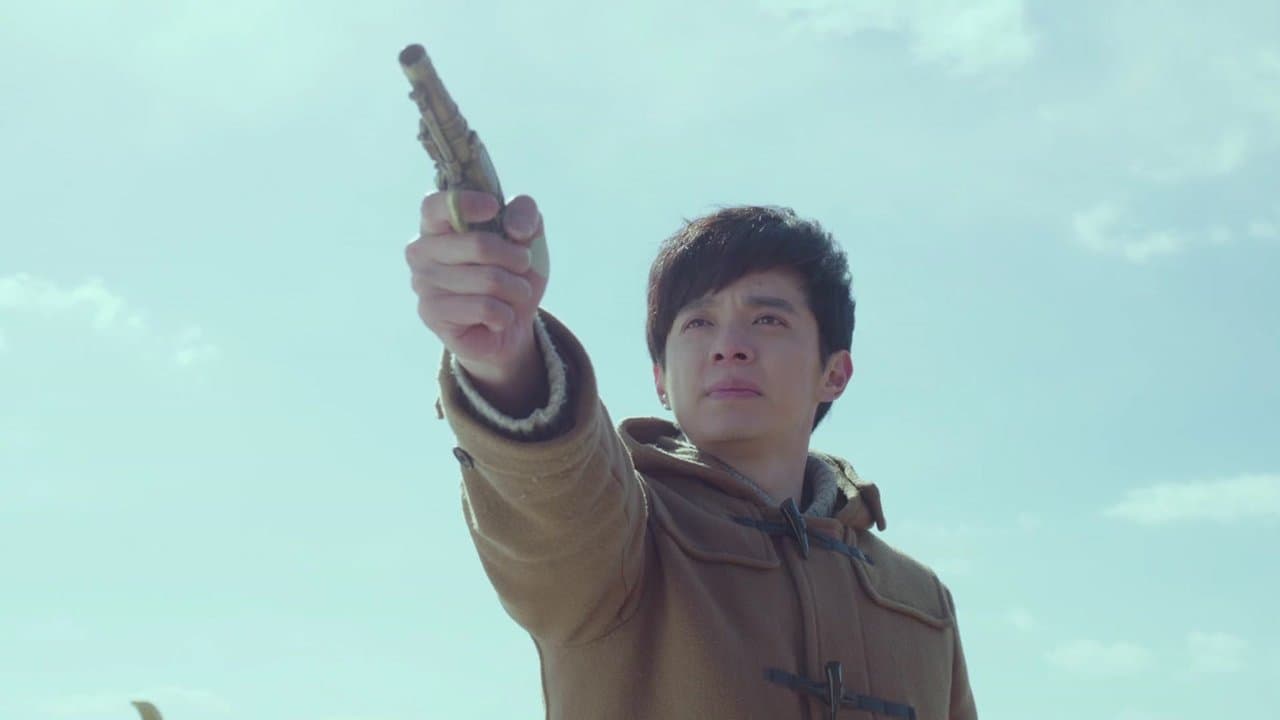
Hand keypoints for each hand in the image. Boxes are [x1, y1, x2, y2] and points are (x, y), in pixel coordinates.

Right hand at [406, 190, 548, 385]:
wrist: (510, 328)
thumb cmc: (511, 275)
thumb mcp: (529, 239)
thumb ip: (526, 214)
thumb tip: (513, 227)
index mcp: (438, 224)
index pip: (436, 205)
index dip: (465, 202)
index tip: (494, 208)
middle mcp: (421, 250)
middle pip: (479, 245)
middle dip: (517, 258)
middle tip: (522, 267)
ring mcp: (422, 283)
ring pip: (489, 280)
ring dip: (516, 290)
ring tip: (512, 295)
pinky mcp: (430, 313)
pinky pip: (485, 308)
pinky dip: (505, 315)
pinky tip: (496, 319)